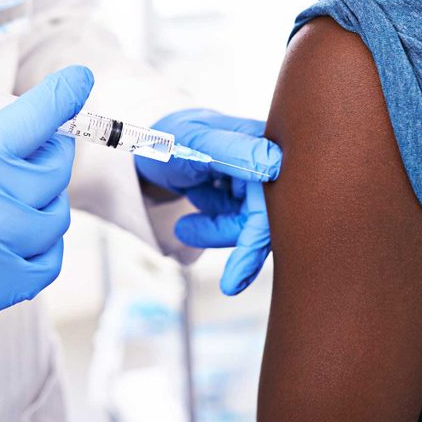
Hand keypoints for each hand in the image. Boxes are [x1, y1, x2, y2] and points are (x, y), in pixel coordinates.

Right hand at [0, 47, 92, 353]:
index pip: (36, 121)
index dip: (64, 93)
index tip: (79, 78)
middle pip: (53, 167)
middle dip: (48, 143)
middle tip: (29, 137)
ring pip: (56, 213)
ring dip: (45, 190)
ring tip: (15, 180)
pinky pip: (49, 261)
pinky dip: (44, 238)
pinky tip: (20, 223)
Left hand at [135, 110, 280, 294]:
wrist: (146, 146)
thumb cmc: (171, 138)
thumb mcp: (196, 142)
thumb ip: (234, 152)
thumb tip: (275, 165)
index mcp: (265, 142)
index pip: (273, 197)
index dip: (259, 236)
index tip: (238, 278)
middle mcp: (267, 160)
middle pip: (266, 214)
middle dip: (241, 243)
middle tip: (229, 283)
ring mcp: (254, 178)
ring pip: (250, 222)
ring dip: (219, 231)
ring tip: (184, 228)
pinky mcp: (242, 193)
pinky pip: (238, 220)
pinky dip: (214, 225)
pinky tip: (191, 216)